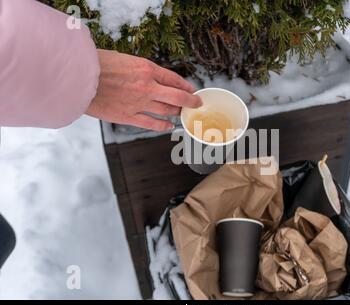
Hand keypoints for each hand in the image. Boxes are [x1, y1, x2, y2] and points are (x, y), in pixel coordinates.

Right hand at [86, 49, 201, 130]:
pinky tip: (169, 126)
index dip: (186, 86)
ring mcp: (139, 103)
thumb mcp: (123, 58)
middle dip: (190, 101)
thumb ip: (139, 69)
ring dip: (176, 112)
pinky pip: (151, 123)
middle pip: (177, 96)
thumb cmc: (96, 64)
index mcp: (146, 68)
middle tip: (196, 103)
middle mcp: (147, 86)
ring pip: (167, 110)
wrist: (77, 76)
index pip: (174, 78)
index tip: (192, 90)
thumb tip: (149, 76)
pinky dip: (163, 126)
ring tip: (180, 113)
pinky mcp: (128, 116)